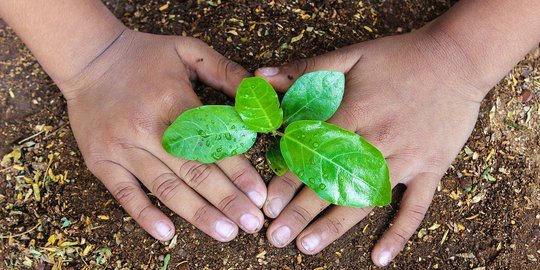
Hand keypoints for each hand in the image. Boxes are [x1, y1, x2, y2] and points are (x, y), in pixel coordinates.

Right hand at [58, 29, 266, 241]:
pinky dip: (145, 215)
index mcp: (173, 100)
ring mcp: (122, 147)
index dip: (238, 171)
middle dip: (226, 200)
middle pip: (193, 171)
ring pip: (165, 187)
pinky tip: (167, 233)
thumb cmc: (144, 56)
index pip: (211, 142)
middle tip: (251, 223)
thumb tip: (259, 94)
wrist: (88, 58)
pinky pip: (124, 193)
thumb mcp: (188, 51)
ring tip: (225, 232)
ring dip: (197, 213)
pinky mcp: (101, 161)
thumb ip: (225, 71)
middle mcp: (147, 127)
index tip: (259, 196)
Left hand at [256, 28, 488, 265]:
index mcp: (355, 114)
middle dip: (301, 212)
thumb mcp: (351, 55)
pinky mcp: (431, 168)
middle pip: (334, 183)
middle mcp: (378, 142)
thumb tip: (261, 77)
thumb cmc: (400, 57)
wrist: (457, 58)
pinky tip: (380, 258)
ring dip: (335, 226)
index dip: (288, 180)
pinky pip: (416, 207)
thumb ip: (306, 69)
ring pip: (366, 200)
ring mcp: (407, 159)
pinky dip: (399, 233)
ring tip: (307, 247)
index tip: (267, 204)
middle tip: (275, 237)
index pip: (313, 154)